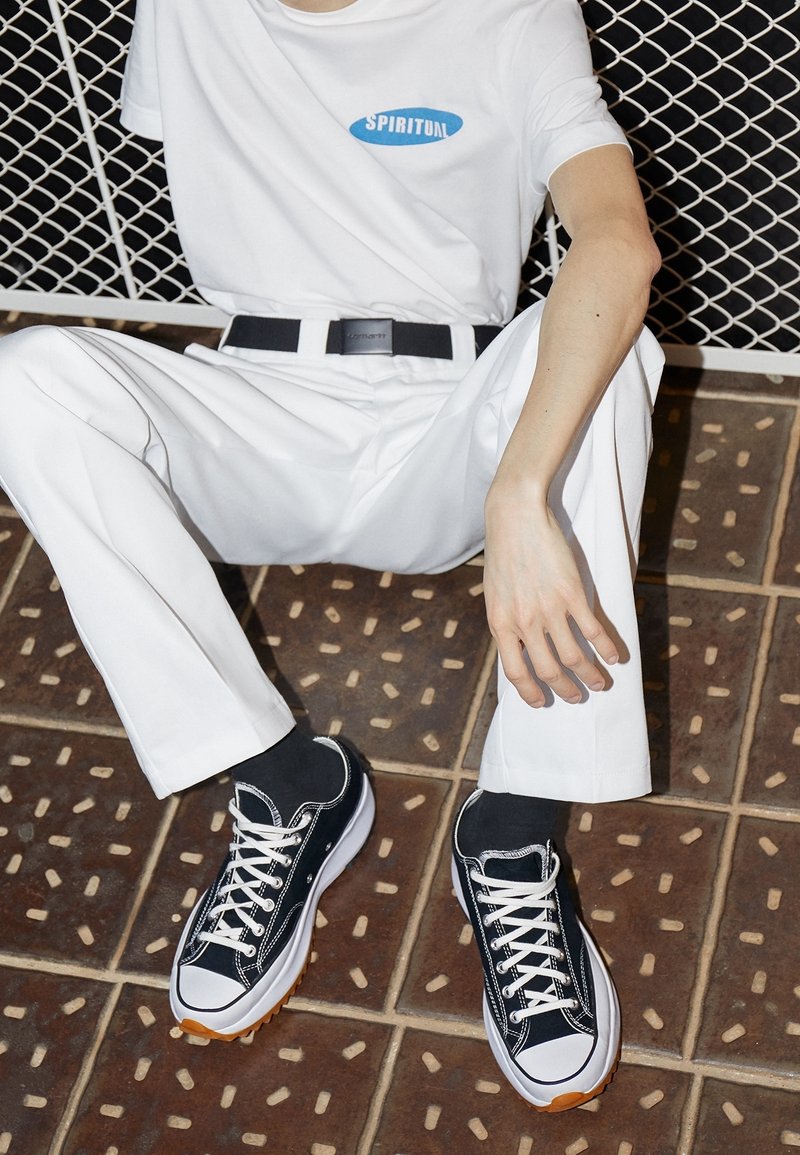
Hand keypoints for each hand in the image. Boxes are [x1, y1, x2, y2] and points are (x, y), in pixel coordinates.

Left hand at [483, 479, 618, 707]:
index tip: (540, 702)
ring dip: (590, 676)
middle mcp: (524, 622)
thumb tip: (517, 645)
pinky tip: (616, 658)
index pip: (514, 672)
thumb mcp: (495, 593)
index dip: (529, 692)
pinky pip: (593, 631)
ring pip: (574, 657)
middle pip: (548, 670)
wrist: (515, 517)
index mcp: (500, 623)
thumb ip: (507, 620)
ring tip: (600, 683)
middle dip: (565, 690)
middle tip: (577, 697)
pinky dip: (607, 649)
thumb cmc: (504, 553)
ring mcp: (548, 609)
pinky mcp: (571, 593)